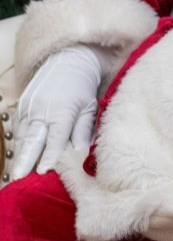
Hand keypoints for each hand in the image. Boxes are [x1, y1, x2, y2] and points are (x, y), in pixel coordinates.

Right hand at [12, 44, 103, 176]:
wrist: (69, 63)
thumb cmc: (83, 89)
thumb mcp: (89, 109)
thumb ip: (82, 132)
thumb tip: (79, 155)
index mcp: (62, 111)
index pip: (55, 139)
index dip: (49, 156)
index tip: (44, 172)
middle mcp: (42, 110)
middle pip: (32, 140)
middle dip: (24, 160)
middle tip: (18, 178)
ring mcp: (29, 107)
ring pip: (22, 136)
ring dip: (19, 155)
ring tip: (16, 174)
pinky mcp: (22, 106)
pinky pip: (19, 128)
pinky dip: (19, 143)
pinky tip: (18, 157)